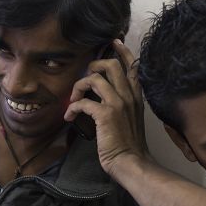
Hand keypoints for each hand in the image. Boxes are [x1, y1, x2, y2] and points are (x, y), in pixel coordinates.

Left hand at [64, 39, 147, 175]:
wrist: (130, 162)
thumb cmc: (129, 145)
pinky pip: (83, 102)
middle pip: (112, 65)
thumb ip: (123, 104)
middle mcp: (129, 96)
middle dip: (93, 65)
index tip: (113, 42)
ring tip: (73, 100)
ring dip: (79, 87)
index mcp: (136, 96)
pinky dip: (72, 108)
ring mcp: (118, 104)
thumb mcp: (131, 119)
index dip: (122, 51)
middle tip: (84, 77)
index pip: (133, 66)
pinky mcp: (106, 114)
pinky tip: (69, 117)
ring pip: (95, 78)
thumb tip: (104, 96)